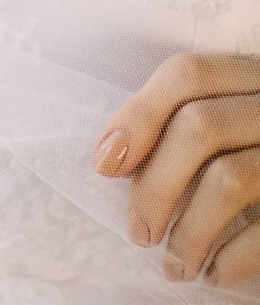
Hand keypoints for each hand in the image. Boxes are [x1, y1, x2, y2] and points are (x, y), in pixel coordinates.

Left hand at [95, 52, 259, 287]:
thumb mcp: (240, 125)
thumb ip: (195, 127)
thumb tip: (114, 159)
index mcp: (258, 76)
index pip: (186, 75)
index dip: (137, 117)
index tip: (105, 165)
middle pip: (200, 127)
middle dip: (156, 186)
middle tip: (139, 233)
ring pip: (231, 178)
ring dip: (190, 232)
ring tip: (176, 265)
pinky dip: (234, 257)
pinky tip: (216, 274)